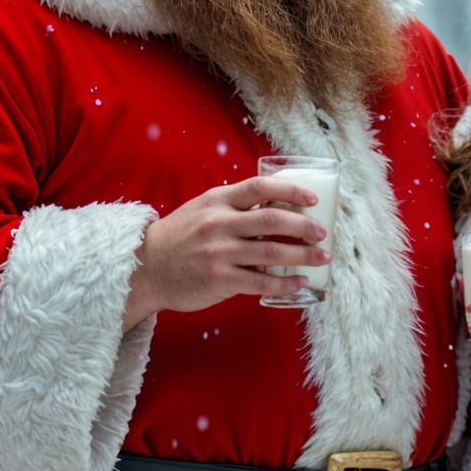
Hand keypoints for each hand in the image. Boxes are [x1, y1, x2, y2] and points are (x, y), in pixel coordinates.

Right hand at [121, 176, 332, 331]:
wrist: (147, 268)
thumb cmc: (181, 237)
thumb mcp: (203, 209)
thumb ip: (234, 206)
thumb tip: (277, 205)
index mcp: (217, 200)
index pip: (260, 187)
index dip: (291, 190)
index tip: (313, 199)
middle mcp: (219, 223)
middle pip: (272, 219)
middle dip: (305, 226)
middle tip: (323, 233)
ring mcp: (219, 252)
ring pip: (272, 251)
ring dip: (303, 256)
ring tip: (322, 258)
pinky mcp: (220, 279)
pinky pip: (261, 281)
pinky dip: (285, 283)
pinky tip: (300, 283)